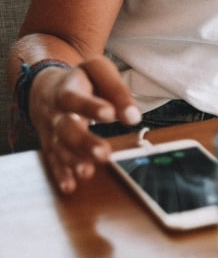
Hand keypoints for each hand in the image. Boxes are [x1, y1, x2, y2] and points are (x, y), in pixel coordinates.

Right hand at [28, 55, 140, 193]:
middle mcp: (56, 113)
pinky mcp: (51, 145)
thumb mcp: (98, 72)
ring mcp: (51, 131)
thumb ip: (117, 90)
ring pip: (59, 148)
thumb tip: (133, 116)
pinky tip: (70, 185)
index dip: (91, 107)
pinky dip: (61, 174)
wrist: (45, 88)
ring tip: (88, 172)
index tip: (111, 115)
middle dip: (84, 142)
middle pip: (66, 128)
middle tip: (103, 153)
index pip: (75, 98)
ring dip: (73, 161)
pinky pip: (53, 161)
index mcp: (66, 90)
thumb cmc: (81, 80)